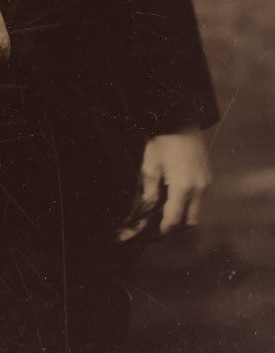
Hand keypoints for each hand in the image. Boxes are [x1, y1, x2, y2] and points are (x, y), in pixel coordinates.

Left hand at [118, 126, 211, 241]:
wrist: (181, 120)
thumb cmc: (161, 142)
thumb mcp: (150, 166)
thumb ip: (149, 192)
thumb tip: (144, 211)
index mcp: (183, 188)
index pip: (174, 218)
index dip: (164, 228)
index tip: (156, 232)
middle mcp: (199, 189)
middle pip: (190, 219)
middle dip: (177, 223)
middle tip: (160, 220)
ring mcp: (207, 182)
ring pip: (197, 208)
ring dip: (184, 211)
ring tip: (167, 205)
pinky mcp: (209, 175)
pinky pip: (200, 196)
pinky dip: (190, 199)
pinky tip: (176, 191)